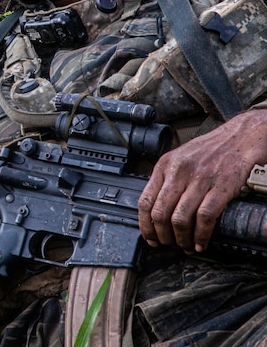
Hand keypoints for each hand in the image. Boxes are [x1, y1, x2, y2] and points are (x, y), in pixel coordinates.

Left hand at [138, 108, 266, 252]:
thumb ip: (167, 180)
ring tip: (186, 247)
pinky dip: (201, 235)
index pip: (145, 201)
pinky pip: (205, 217)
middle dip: (162, 236)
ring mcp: (199, 179)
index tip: (150, 238)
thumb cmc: (210, 150)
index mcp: (164, 165)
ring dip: (182, 239)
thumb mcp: (180, 159)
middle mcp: (178, 171)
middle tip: (168, 246)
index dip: (145, 225)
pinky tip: (201, 243)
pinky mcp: (221, 187)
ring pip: (180, 218)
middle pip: (160, 213)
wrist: (240, 137)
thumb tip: (156, 209)